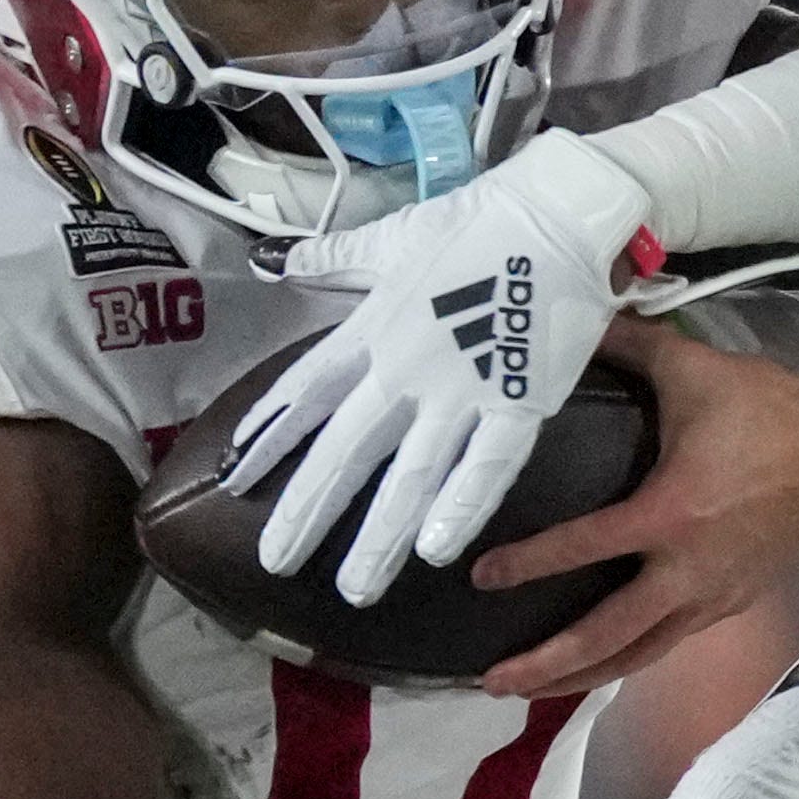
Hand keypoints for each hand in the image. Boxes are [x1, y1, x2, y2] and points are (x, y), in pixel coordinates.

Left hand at [225, 130, 655, 602]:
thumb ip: (337, 258)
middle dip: (309, 508)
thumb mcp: (396, 235)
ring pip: (411, 473)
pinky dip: (461, 508)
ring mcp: (462, 387)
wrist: (561, 211)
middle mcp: (405, 365)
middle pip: (345, 448)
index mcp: (373, 325)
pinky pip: (487, 465)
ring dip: (379, 534)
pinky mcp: (520, 399)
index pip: (306, 389)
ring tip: (355, 588)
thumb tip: (279, 262)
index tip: (236, 477)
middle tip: (276, 560)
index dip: (270, 436)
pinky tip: (435, 551)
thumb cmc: (480, 221)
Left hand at [471, 316, 798, 696]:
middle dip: (548, 664)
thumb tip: (580, 312)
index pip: (584, 548)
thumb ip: (632, 344)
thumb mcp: (696, 368)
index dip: (529, 563)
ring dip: (583, 676)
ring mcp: (712, 597)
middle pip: (607, 635)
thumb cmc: (771, 414)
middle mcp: (685, 571)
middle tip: (493, 683)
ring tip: (533, 691)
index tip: (482, 577)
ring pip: (639, 654)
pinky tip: (604, 661)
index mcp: (668, 515)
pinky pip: (670, 643)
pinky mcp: (732, 604)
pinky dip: (629, 658)